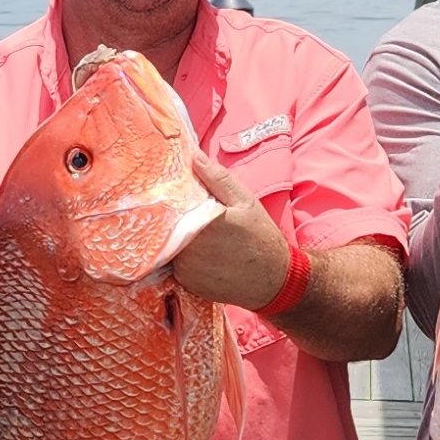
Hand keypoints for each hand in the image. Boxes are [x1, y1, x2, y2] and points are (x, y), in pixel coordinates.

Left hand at [168, 150, 295, 311]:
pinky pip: (175, 265)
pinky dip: (182, 258)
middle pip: (165, 226)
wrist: (273, 279)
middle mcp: (188, 247)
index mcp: (201, 222)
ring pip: (168, 245)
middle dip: (172, 218)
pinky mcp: (187, 283)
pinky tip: (200, 254)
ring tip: (195, 234)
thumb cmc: (261, 236)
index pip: (170, 204)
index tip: (168, 191)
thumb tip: (194, 156)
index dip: (168, 198)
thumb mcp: (244, 201)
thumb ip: (217, 178)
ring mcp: (185, 268)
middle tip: (186, 214)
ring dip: (175, 238)